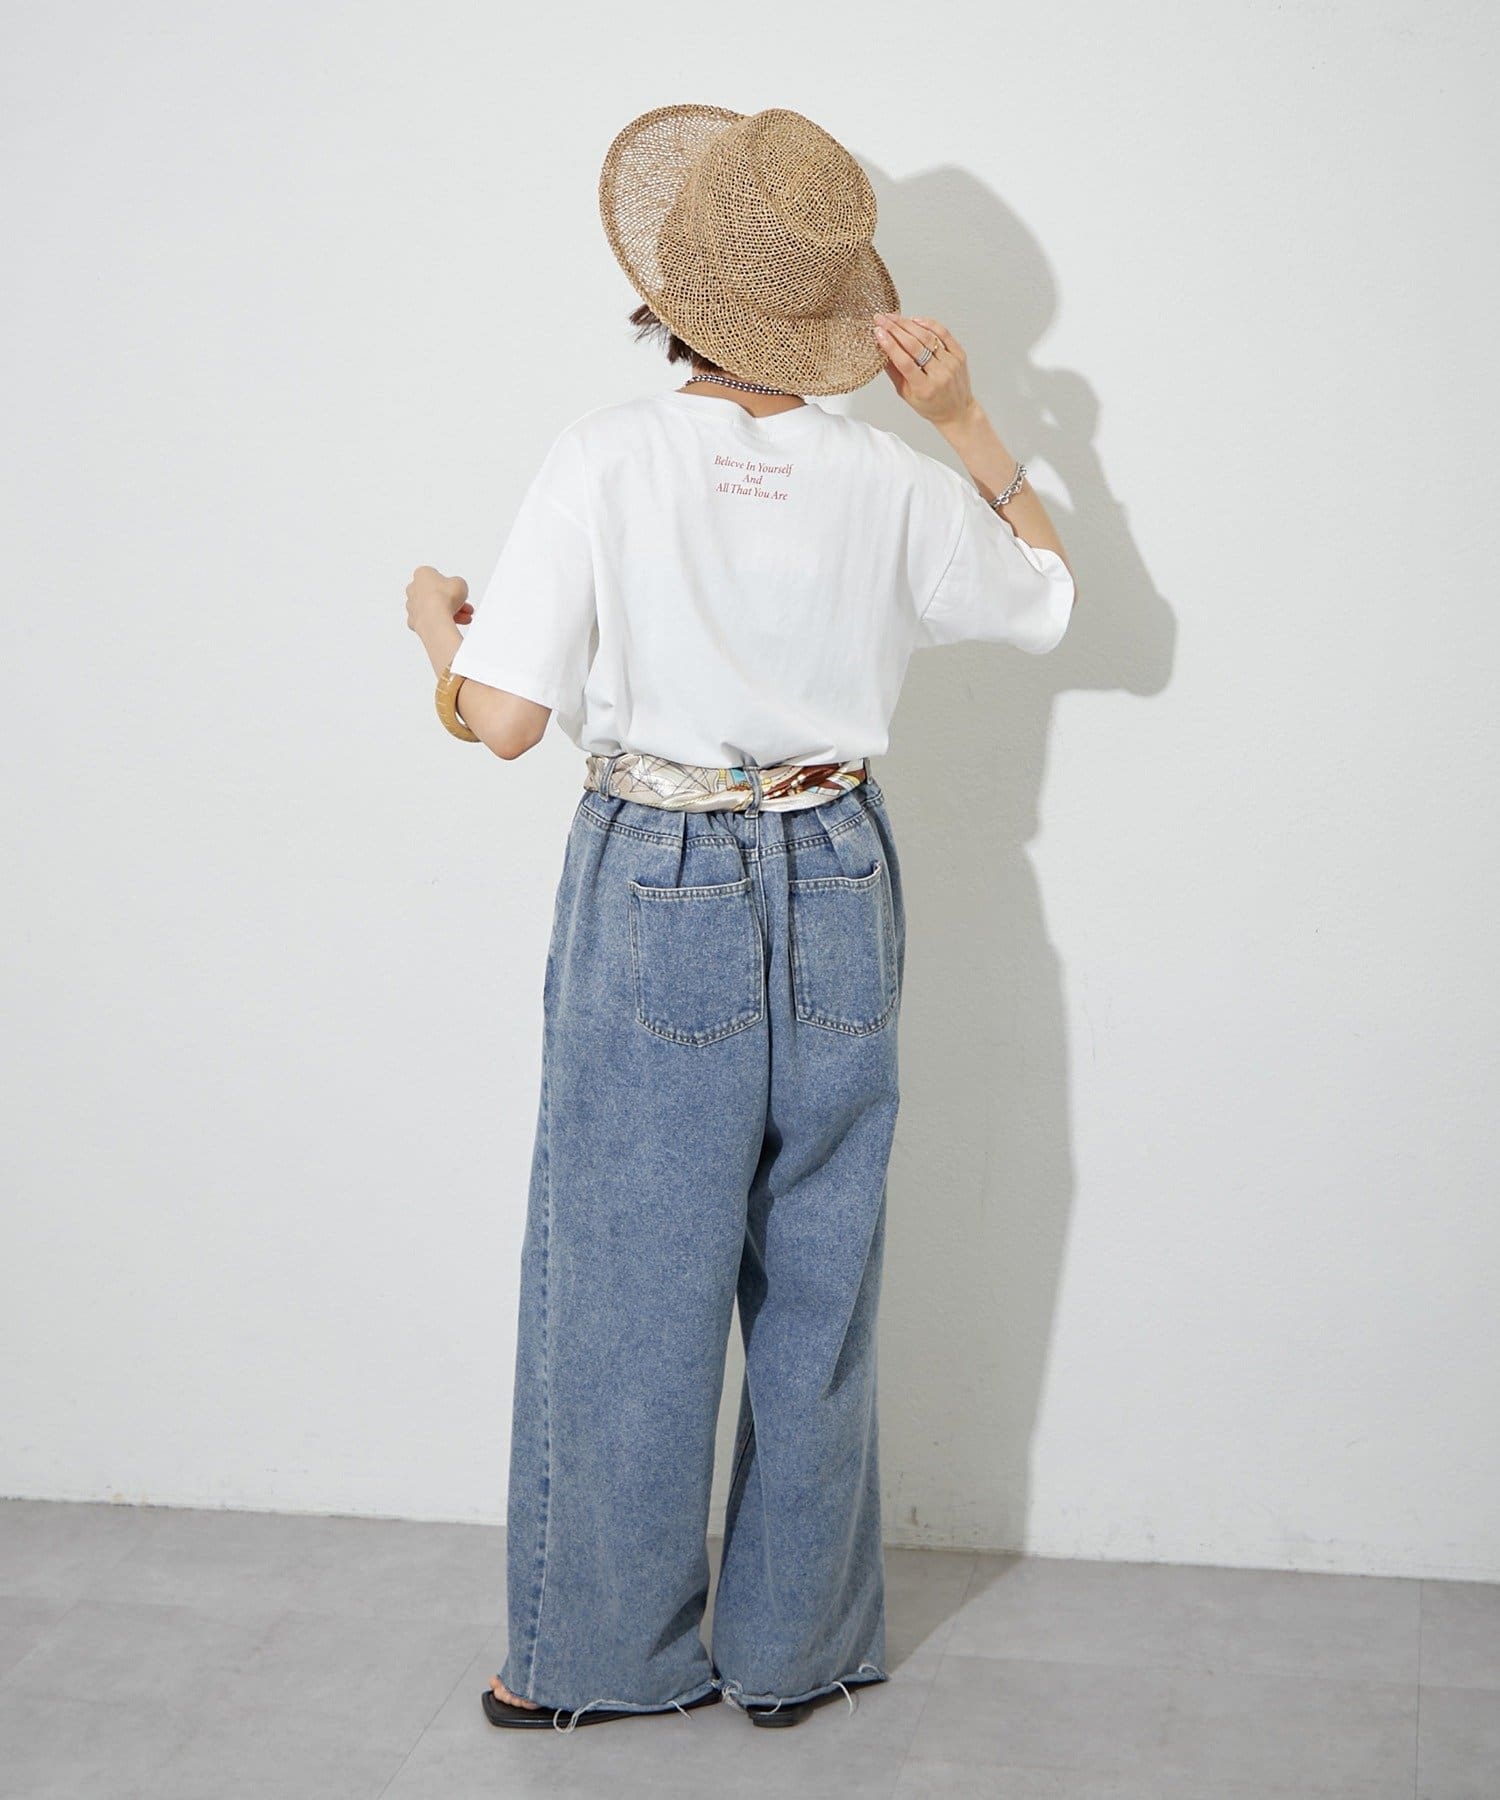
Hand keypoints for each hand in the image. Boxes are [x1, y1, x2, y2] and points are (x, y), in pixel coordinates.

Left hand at [406, 565, 471, 630]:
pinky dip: (439, 621)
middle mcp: (413, 588)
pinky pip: (429, 619)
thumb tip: (457, 587)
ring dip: (449, 611)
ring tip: (464, 617)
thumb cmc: (443, 598)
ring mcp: (412, 605)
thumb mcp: (460, 583)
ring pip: (433, 607)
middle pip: (435, 593)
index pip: (436, 577)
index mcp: (422, 573)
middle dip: (451, 600)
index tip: (455, 589)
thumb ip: (458, 583)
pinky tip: (451, 623)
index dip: (449, 584)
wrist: (435, 619)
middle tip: (463, 605)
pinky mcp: (413, 619)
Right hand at [873, 313, 976, 431]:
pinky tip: (915, 320)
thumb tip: (881, 349)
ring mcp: (951, 363)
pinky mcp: (959, 354)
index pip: (904, 362)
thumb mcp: (907, 394)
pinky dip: (928, 324)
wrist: (957, 411)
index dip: (890, 345)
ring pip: (928, 336)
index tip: (878, 332)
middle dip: (895, 329)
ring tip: (895, 317)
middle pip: (914, 345)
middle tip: (882, 318)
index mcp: (924, 388)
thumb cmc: (931, 406)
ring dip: (908, 324)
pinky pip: (943, 333)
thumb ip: (894, 372)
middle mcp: (940, 374)